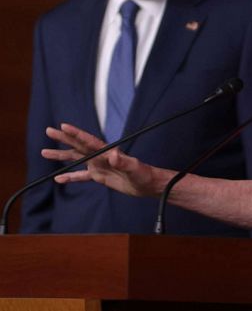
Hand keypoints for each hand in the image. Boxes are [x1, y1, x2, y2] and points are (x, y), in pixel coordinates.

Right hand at [42, 123, 164, 197]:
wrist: (148, 184)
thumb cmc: (144, 174)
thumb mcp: (135, 168)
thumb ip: (124, 162)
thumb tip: (113, 155)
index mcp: (107, 152)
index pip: (88, 141)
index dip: (76, 134)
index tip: (63, 126)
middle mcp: (101, 156)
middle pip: (79, 145)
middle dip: (64, 138)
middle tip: (49, 131)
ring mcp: (99, 165)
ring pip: (76, 159)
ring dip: (61, 156)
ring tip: (44, 152)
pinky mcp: (100, 176)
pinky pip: (82, 176)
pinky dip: (70, 177)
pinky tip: (58, 178)